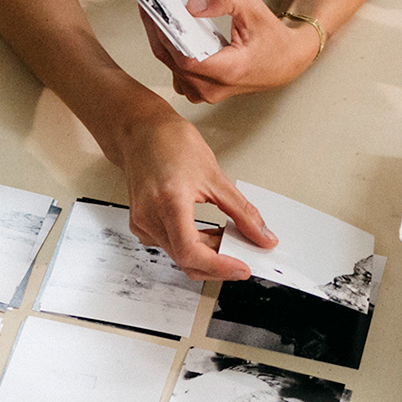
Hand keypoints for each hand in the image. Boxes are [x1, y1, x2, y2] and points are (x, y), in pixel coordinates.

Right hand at [115, 108, 274, 279]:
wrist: (140, 132)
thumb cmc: (170, 143)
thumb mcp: (214, 175)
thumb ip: (241, 211)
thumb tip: (262, 235)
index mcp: (169, 202)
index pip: (191, 252)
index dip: (218, 267)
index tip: (241, 268)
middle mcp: (150, 217)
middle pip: (186, 260)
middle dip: (217, 263)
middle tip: (242, 254)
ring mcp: (142, 224)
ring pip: (178, 256)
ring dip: (206, 254)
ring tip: (225, 237)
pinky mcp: (141, 225)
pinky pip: (170, 247)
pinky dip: (192, 246)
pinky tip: (205, 234)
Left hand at [140, 0, 322, 103]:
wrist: (285, 62)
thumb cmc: (272, 40)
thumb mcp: (254, 9)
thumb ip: (225, 0)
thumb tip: (193, 4)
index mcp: (227, 72)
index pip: (185, 58)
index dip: (167, 33)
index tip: (157, 10)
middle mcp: (212, 88)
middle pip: (171, 60)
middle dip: (158, 27)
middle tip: (152, 0)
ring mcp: (204, 91)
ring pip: (170, 65)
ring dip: (162, 36)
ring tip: (159, 10)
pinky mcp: (199, 88)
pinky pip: (175, 68)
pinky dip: (170, 46)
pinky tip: (170, 27)